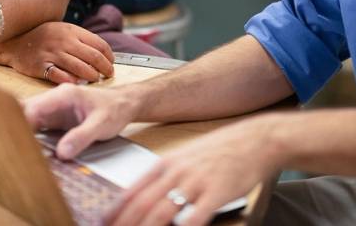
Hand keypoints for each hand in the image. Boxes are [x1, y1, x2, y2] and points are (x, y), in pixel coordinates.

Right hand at [0, 22, 114, 83]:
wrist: (14, 42)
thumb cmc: (42, 37)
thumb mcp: (62, 30)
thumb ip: (79, 38)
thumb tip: (102, 53)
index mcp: (71, 31)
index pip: (99, 44)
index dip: (109, 56)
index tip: (111, 63)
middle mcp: (63, 41)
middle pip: (93, 57)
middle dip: (105, 68)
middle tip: (108, 74)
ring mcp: (52, 54)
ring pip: (80, 67)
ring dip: (92, 76)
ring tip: (96, 80)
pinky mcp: (41, 66)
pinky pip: (60, 76)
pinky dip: (71, 81)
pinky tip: (77, 84)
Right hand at [23, 83, 137, 158]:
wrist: (125, 104)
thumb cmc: (115, 110)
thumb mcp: (101, 125)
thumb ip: (82, 137)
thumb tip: (62, 153)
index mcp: (62, 96)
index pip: (32, 108)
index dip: (19, 124)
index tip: (14, 141)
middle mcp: (54, 101)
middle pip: (25, 113)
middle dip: (15, 129)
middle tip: (11, 151)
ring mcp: (53, 110)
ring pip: (28, 120)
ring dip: (21, 134)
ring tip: (15, 153)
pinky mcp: (55, 120)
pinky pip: (37, 128)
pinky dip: (31, 138)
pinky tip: (28, 151)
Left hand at [105, 115, 279, 225]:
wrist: (255, 139)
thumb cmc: (221, 151)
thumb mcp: (187, 158)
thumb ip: (166, 178)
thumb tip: (146, 198)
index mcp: (166, 164)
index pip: (131, 192)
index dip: (114, 212)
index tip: (101, 224)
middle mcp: (176, 172)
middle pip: (141, 205)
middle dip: (123, 225)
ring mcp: (196, 182)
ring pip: (161, 212)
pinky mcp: (217, 192)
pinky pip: (194, 217)